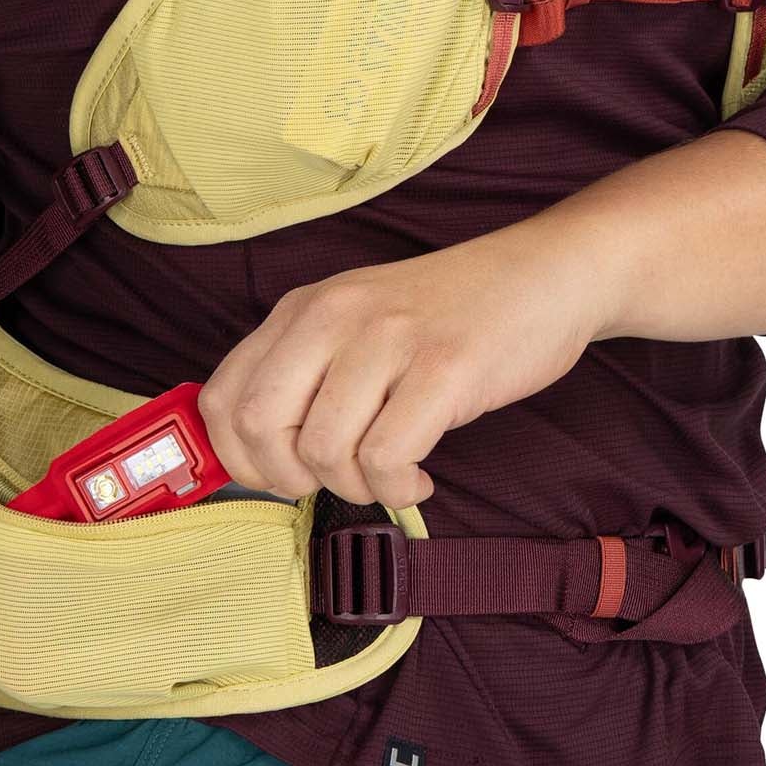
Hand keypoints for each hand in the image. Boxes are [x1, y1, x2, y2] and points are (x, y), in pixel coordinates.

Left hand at [195, 216, 607, 510]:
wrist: (543, 276)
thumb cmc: (446, 317)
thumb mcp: (357, 324)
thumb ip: (304, 372)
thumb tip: (252, 456)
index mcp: (303, 308)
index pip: (222, 397)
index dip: (237, 459)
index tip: (280, 477)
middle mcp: (334, 315)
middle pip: (260, 425)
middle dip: (287, 478)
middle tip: (332, 482)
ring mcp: (388, 339)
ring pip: (324, 450)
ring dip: (356, 488)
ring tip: (390, 475)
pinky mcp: (444, 368)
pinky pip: (386, 458)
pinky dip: (398, 489)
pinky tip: (420, 477)